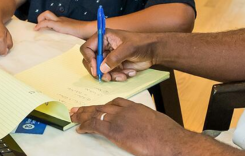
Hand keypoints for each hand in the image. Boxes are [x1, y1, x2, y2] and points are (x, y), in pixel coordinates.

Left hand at [35, 11, 94, 37]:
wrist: (87, 30)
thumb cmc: (82, 34)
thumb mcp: (72, 35)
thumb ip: (67, 36)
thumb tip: (63, 45)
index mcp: (63, 22)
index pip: (51, 18)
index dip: (44, 22)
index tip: (41, 29)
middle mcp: (60, 19)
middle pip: (47, 14)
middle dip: (40, 18)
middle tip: (39, 28)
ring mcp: (60, 21)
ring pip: (46, 14)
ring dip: (40, 20)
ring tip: (37, 28)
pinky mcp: (59, 24)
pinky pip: (46, 22)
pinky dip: (40, 25)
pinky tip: (36, 29)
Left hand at [70, 98, 192, 155]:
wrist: (170, 141)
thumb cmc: (168, 136)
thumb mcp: (157, 123)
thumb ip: (146, 122)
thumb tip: (144, 129)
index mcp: (137, 107)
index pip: (116, 102)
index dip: (104, 106)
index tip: (97, 108)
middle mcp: (126, 110)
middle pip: (102, 106)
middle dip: (89, 108)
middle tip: (77, 109)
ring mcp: (120, 119)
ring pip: (96, 113)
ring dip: (82, 115)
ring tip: (73, 117)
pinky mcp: (115, 131)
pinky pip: (95, 125)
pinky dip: (85, 126)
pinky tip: (78, 128)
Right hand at [79, 30, 156, 81]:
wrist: (154, 51)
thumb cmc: (142, 44)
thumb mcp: (128, 49)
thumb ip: (114, 58)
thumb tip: (101, 68)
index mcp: (103, 38)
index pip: (87, 48)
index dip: (89, 59)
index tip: (96, 69)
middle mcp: (103, 47)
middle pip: (90, 61)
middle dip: (98, 71)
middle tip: (106, 77)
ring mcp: (108, 57)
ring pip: (100, 70)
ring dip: (110, 75)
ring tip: (122, 76)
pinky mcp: (114, 66)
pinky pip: (110, 74)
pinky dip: (117, 76)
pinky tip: (128, 73)